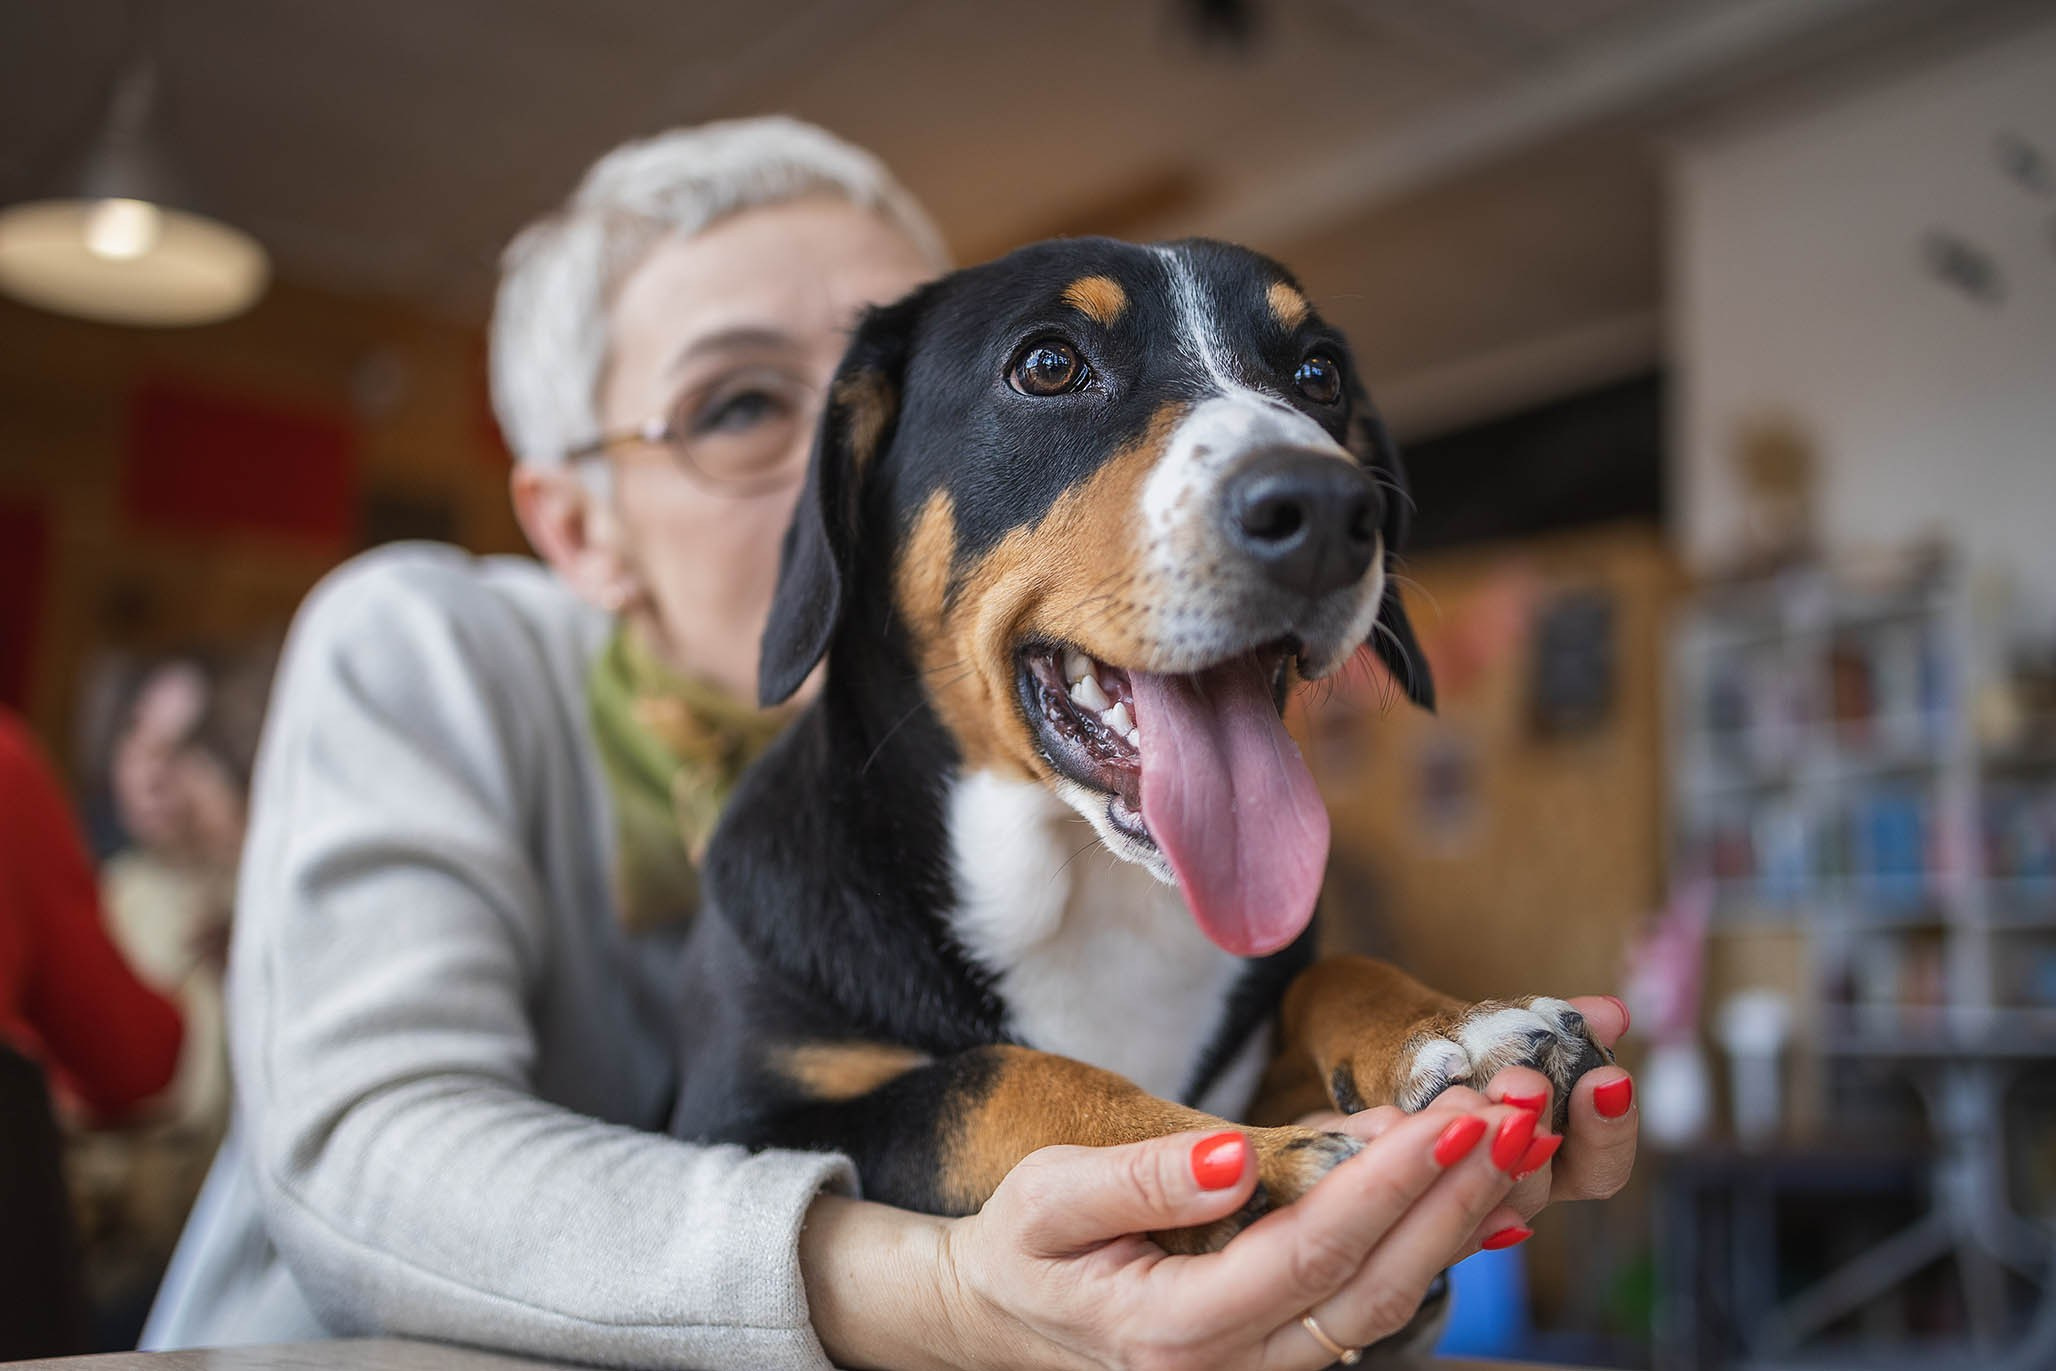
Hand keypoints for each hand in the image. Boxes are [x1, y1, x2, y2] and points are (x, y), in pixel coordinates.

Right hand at [805, 1096, 1531, 1370]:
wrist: (1005, 1319)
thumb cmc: (1024, 1248)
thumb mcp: (1047, 1198)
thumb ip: (1138, 1181)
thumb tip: (1236, 1155)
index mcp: (1176, 1331)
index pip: (1309, 1252)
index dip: (1389, 1186)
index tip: (1452, 1118)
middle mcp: (1235, 1370)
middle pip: (1373, 1289)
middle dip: (1455, 1198)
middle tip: (1521, 1116)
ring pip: (1389, 1307)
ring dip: (1462, 1221)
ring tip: (1521, 1138)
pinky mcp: (1287, 1356)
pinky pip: (1376, 1308)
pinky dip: (1432, 1243)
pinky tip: (1479, 1186)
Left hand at [1307, 993, 1636, 1255]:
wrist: (1326, 1047)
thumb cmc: (1417, 1040)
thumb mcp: (1480, 1025)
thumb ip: (1544, 1030)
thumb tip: (1612, 1014)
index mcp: (1532, 1155)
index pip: (1597, 1170)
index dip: (1610, 1129)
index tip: (1608, 1077)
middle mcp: (1490, 1190)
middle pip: (1536, 1188)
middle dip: (1535, 1124)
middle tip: (1524, 1081)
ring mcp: (1432, 1196)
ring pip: (1469, 1195)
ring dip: (1473, 1137)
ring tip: (1464, 1093)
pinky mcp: (1372, 1189)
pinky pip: (1390, 1180)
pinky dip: (1394, 1143)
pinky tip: (1390, 1115)